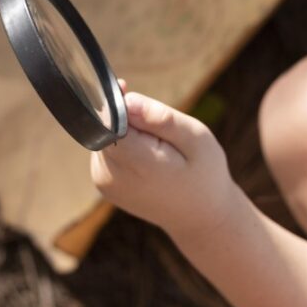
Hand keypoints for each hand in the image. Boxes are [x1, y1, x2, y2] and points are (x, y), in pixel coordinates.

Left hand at [91, 92, 240, 239]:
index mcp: (138, 164)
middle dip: (125, 117)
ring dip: (125, 132)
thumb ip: (161, 118)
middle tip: (158, 129)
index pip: (108, 120)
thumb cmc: (204, 174)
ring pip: (103, 136)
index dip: (116, 101)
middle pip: (104, 126)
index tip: (128, 89)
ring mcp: (104, 184)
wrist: (199, 217)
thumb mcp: (196, 138)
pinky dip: (122, 145)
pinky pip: (105, 149)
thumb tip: (128, 100)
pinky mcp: (102, 185)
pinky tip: (146, 156)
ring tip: (157, 147)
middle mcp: (113, 176)